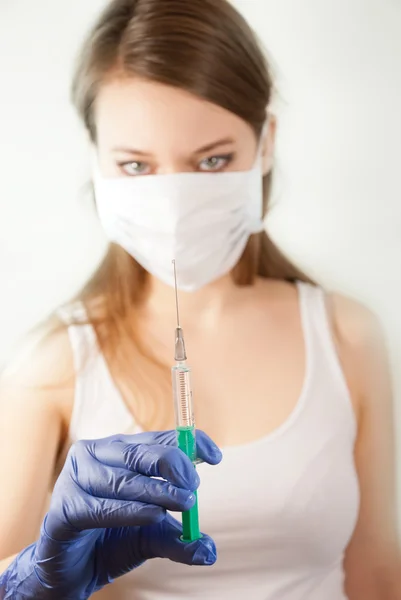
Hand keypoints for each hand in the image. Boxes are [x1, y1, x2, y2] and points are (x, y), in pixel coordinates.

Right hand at [0, 430, 221, 599]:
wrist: (74, 570)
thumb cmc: (113, 538)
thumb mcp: (154, 536)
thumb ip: (179, 539)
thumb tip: (211, 551)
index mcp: (119, 450)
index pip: (158, 437)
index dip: (188, 442)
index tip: (215, 457)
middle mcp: (96, 455)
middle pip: (140, 453)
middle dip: (173, 465)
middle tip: (195, 484)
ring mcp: (76, 478)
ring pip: (123, 480)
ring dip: (157, 492)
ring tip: (184, 503)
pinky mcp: (64, 507)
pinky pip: (101, 507)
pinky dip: (130, 511)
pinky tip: (154, 516)